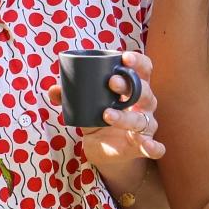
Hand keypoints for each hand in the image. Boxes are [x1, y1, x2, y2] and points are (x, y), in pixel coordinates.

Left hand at [48, 51, 166, 170]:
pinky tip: (147, 145)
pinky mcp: (144, 146)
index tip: (124, 57)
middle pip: (144, 92)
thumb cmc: (100, 120)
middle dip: (129, 86)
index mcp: (134, 88)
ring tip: (106, 114)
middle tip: (111, 82)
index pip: (144, 70)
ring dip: (126, 117)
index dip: (138, 62)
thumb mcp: (85, 106)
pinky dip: (153, 147)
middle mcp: (145, 105)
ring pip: (142, 120)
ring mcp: (146, 126)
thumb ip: (71, 97)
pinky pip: (155, 148)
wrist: (106, 151)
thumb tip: (53, 90)